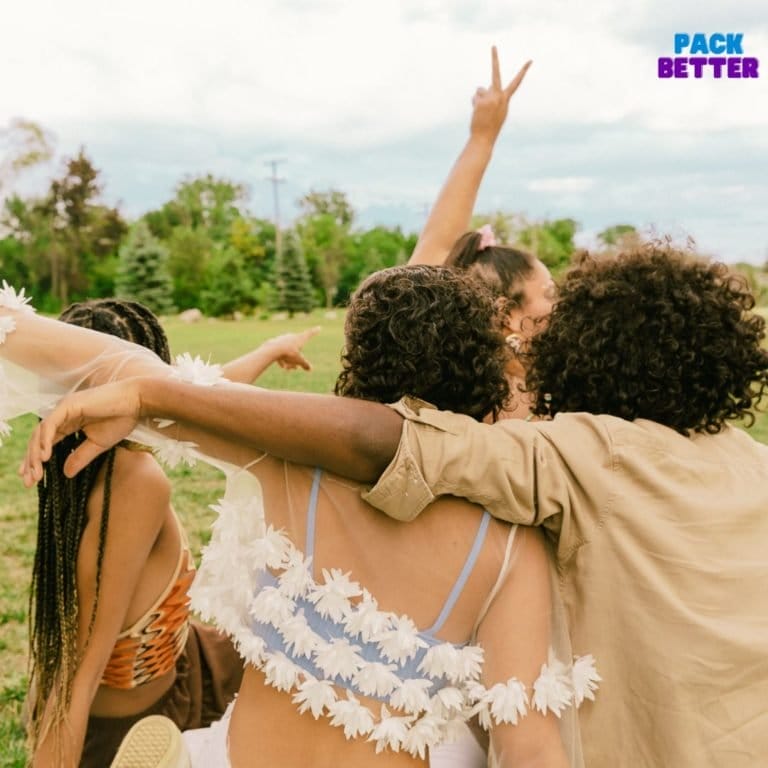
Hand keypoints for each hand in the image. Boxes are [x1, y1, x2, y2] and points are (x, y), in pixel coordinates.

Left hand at [20, 379, 141, 485]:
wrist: (136, 402)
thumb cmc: (121, 419)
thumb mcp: (98, 444)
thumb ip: (80, 456)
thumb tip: (65, 473)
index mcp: (68, 422)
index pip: (46, 442)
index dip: (36, 461)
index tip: (33, 480)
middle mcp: (62, 414)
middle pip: (38, 439)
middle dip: (31, 461)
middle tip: (29, 481)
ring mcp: (63, 408)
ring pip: (40, 433)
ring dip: (35, 454)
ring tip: (35, 473)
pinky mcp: (68, 405)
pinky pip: (50, 424)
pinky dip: (45, 440)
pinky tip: (44, 456)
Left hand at [263, 326, 320, 370]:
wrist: (272, 349)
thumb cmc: (288, 353)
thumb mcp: (298, 360)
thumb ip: (305, 364)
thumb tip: (310, 369)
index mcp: (300, 338)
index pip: (309, 334)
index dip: (315, 331)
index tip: (319, 327)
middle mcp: (292, 336)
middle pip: (297, 348)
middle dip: (296, 357)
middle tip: (295, 367)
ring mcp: (283, 338)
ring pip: (288, 350)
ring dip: (289, 359)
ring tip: (287, 368)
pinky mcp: (275, 342)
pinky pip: (280, 350)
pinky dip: (282, 358)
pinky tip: (281, 365)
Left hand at [470, 46, 531, 143]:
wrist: (484, 137)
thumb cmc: (491, 125)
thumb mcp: (496, 110)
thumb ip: (493, 97)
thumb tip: (481, 87)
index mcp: (506, 99)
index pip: (516, 82)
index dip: (523, 71)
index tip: (530, 60)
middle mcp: (500, 96)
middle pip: (496, 73)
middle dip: (495, 58)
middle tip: (493, 46)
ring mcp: (490, 98)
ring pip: (480, 90)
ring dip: (479, 98)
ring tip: (481, 111)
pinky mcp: (481, 101)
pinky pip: (475, 97)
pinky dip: (475, 104)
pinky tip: (477, 113)